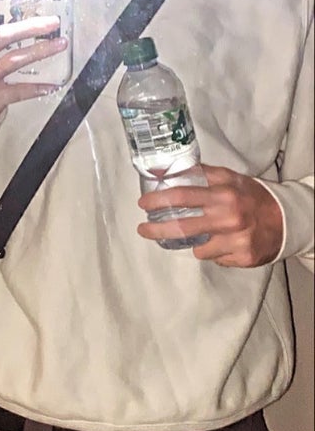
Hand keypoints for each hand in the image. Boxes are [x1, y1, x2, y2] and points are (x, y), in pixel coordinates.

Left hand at [137, 165, 283, 266]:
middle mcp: (229, 218)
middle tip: (143, 229)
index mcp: (224, 195)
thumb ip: (200, 174)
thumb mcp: (229, 178)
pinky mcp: (244, 258)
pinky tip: (226, 243)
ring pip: (198, 249)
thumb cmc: (252, 196)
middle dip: (157, 230)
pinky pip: (215, 259)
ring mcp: (237, 240)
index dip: (159, 200)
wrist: (288, 219)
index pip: (183, 196)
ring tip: (207, 235)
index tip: (143, 204)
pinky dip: (214, 252)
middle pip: (182, 227)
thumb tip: (166, 171)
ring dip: (196, 243)